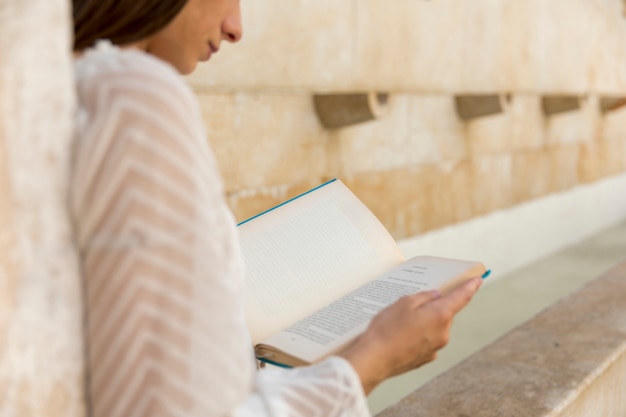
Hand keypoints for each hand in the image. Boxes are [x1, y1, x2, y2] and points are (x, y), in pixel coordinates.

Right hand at [337, 277, 481, 393]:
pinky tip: (400, 335)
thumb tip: (435, 296)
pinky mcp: (426, 358)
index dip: (470, 287)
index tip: (478, 280)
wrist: (375, 359)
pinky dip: (418, 336)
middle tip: (413, 304)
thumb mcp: (403, 303)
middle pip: (444, 313)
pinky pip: (426, 340)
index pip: (461, 297)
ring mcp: (435, 348)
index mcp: (440, 315)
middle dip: (433, 307)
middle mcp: (443, 333)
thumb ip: (423, 297)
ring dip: (424, 322)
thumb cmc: (387, 329)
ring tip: (400, 322)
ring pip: (435, 328)